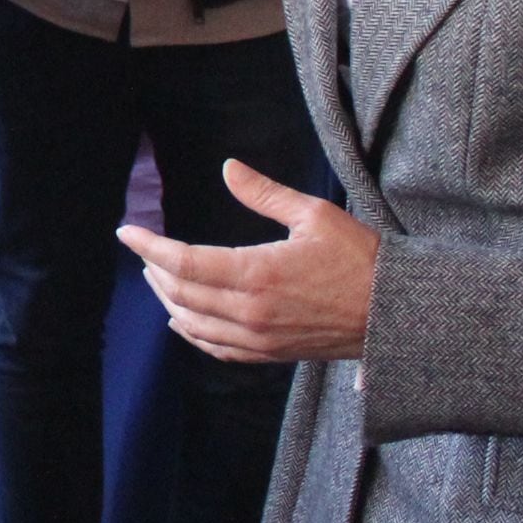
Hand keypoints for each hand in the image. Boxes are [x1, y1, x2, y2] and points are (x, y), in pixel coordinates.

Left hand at [118, 161, 378, 364]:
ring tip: (155, 276)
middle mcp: (250, 312)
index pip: (184, 262)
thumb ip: (264, 194)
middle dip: (154, 269)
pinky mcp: (270, 354)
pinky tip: (182, 320)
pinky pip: (216, 348)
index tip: (126, 231)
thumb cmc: (360, 259)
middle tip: (143, 248)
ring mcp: (259, 338)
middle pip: (181, 293)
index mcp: (257, 274)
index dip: (149, 246)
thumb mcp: (314, 215)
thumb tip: (228, 168)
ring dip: (167, 299)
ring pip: (193, 323)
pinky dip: (192, 333)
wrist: (396, 314)